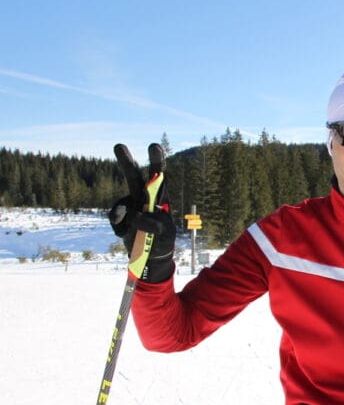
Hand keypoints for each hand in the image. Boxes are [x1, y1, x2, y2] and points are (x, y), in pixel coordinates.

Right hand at [109, 143, 175, 281]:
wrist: (149, 259)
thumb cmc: (162, 242)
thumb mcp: (165, 234)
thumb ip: (155, 223)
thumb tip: (136, 214)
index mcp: (160, 198)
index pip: (159, 177)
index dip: (156, 161)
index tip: (153, 146)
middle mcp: (143, 199)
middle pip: (133, 177)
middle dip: (126, 161)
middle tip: (118, 145)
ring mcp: (129, 208)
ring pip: (121, 203)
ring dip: (123, 215)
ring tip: (132, 230)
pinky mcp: (119, 219)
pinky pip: (115, 218)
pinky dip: (119, 227)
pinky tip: (125, 235)